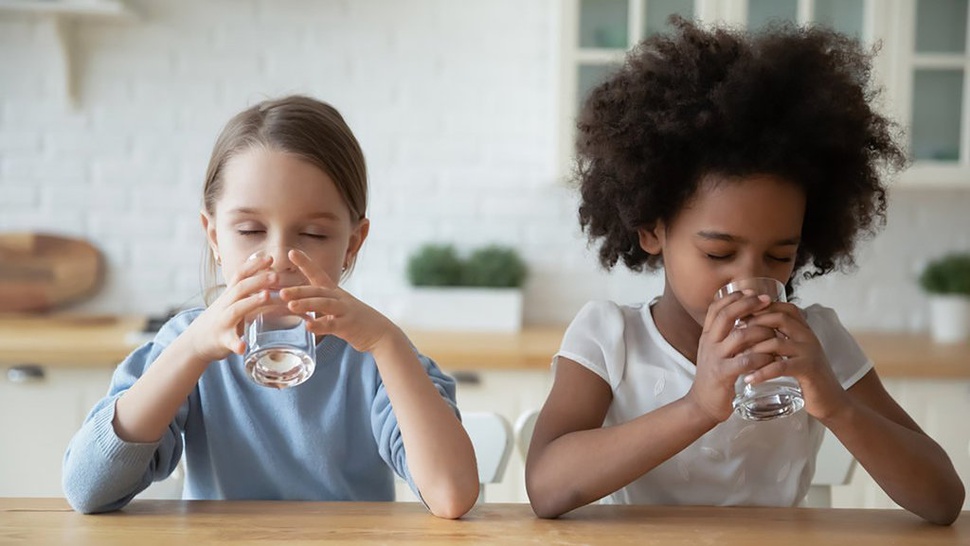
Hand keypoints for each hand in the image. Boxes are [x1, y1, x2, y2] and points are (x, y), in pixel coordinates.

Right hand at [183, 254, 277, 362]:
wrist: (196, 341)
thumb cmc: (221, 318)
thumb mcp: (232, 301)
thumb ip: (247, 291)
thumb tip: (270, 278)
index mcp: (230, 295)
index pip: (240, 275)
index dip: (254, 265)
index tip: (270, 258)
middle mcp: (225, 305)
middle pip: (241, 288)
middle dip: (258, 280)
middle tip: (276, 276)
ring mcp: (223, 322)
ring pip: (236, 309)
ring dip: (251, 302)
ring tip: (267, 296)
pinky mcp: (222, 340)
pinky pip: (230, 341)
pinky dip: (236, 344)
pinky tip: (243, 347)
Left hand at [280, 249, 398, 353]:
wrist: (380, 332)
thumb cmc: (354, 320)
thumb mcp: (337, 308)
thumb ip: (317, 305)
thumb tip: (294, 304)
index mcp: (334, 292)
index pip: (318, 274)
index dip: (305, 263)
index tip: (291, 252)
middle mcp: (339, 298)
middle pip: (318, 290)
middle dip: (299, 290)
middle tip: (281, 291)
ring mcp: (345, 310)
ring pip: (324, 304)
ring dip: (307, 303)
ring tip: (290, 305)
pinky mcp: (349, 325)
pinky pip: (333, 324)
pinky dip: (320, 325)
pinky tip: (308, 326)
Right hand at [687, 291, 778, 422]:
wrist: (701, 404)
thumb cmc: (714, 377)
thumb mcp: (715, 352)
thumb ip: (726, 337)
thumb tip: (747, 320)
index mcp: (707, 336)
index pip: (716, 307)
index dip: (734, 296)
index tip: (752, 291)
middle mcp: (709, 343)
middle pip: (726, 315)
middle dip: (748, 304)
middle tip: (766, 301)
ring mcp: (715, 358)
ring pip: (740, 336)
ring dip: (761, 331)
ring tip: (775, 332)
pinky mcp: (723, 374)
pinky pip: (746, 361)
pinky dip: (762, 357)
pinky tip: (773, 357)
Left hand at [742, 304, 851, 419]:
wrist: (831, 401)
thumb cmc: (807, 377)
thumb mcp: (794, 354)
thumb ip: (780, 341)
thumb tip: (750, 331)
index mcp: (804, 330)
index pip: (784, 308)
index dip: (762, 308)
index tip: (741, 314)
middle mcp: (808, 336)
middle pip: (779, 318)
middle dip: (754, 323)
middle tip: (734, 332)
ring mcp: (809, 352)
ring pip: (777, 342)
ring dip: (753, 349)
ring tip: (736, 356)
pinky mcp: (808, 370)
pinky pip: (781, 367)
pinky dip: (762, 372)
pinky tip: (749, 378)